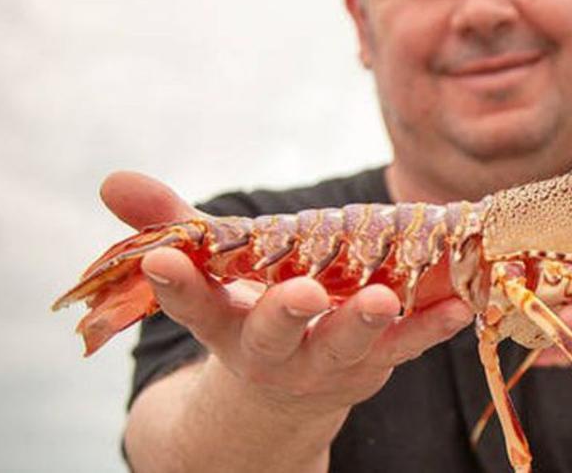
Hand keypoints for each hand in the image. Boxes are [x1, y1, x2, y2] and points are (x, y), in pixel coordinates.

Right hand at [102, 171, 474, 415]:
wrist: (287, 391)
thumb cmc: (247, 309)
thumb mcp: (209, 269)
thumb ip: (170, 222)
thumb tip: (112, 179)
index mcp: (222, 323)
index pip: (192, 303)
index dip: (177, 283)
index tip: (161, 258)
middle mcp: (272, 351)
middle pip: (275, 335)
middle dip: (285, 314)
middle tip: (300, 293)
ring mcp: (326, 361)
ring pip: (344, 345)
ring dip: (365, 322)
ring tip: (382, 298)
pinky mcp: (375, 362)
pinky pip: (406, 347)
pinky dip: (431, 327)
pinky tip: (459, 305)